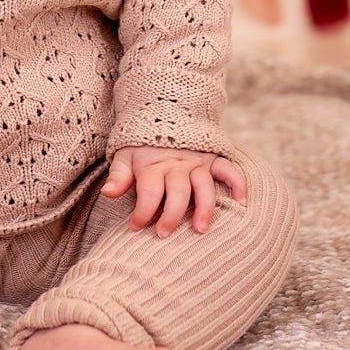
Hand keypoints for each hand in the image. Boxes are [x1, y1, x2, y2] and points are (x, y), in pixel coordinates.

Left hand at [101, 147, 247, 236]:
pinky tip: (241, 202)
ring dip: (203, 207)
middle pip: (176, 191)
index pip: (148, 190)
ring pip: (203, 185)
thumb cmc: (141, 147)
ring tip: (200, 229)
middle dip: (170, 214)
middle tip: (163, 234)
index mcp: (153, 165)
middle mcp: (176, 164)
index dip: (141, 211)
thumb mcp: (124, 156)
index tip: (135, 227)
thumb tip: (107, 193)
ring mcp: (196, 162)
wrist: (162, 115)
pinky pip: (228, 169)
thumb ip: (119, 176)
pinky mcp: (212, 159)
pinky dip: (237, 183)